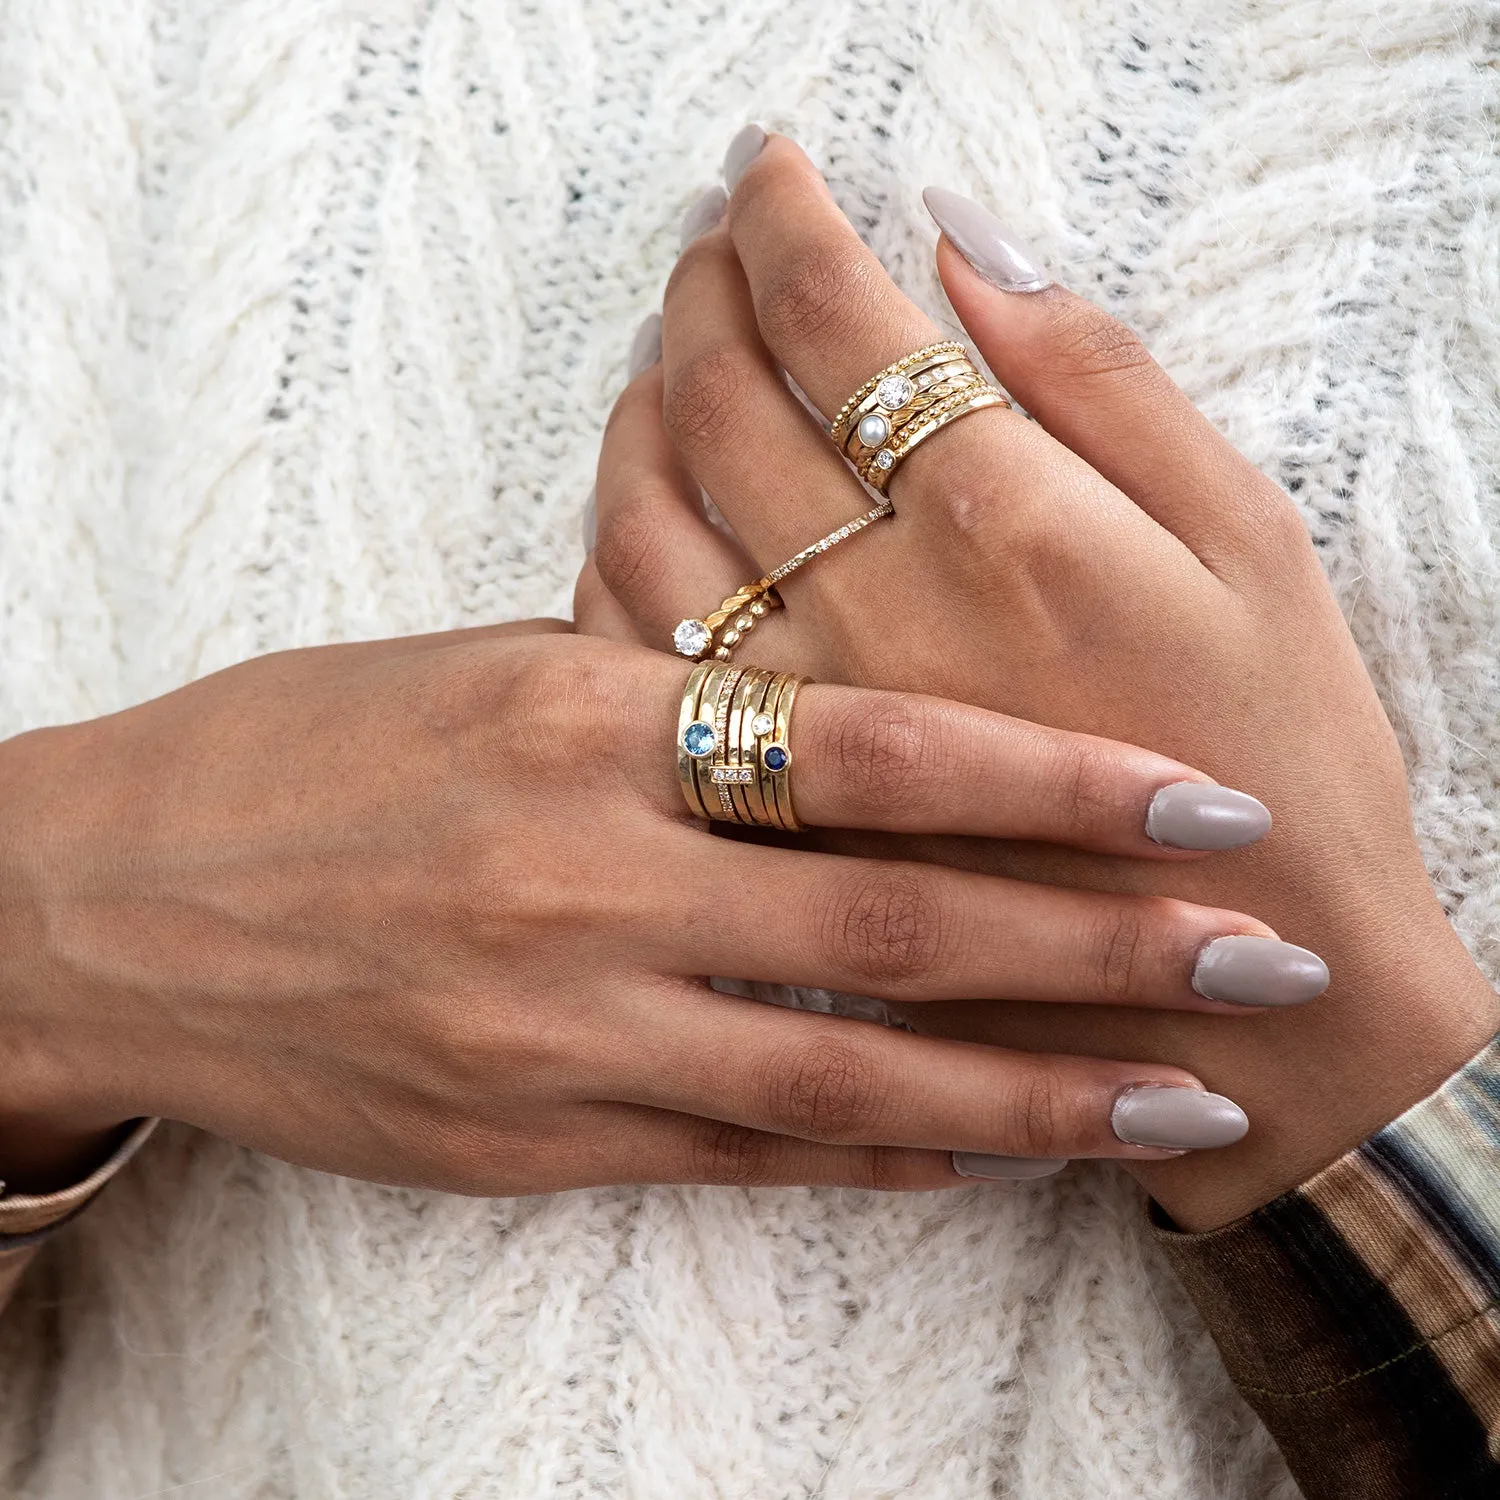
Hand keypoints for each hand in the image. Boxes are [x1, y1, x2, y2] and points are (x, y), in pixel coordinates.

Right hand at [0, 621, 1282, 1195]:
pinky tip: (977, 1162)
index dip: (1050, 776)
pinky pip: (734, 1157)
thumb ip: (664, 706)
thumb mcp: (488, 666)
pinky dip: (870, 1163)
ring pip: (839, 1083)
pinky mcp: (520, 1140)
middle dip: (1096, 948)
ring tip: (1172, 1110)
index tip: (1195, 798)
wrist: (105, 900)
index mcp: (576, 717)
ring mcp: (552, 1029)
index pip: (868, 747)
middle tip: (1255, 960)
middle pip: (892, 926)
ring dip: (1026, 1101)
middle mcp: (579, 880)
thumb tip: (836, 738)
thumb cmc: (301, 751)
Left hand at [581, 133, 1499, 1226]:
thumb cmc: (1282, 771)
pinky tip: (643, 511)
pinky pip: (634, 653)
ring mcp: (796, 719)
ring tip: (669, 354)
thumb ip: (1106, 390)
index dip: (788, 220)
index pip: (840, 321)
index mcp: (1002, 528)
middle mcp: (873, 614)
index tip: (769, 167)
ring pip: (649, 519)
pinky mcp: (760, 807)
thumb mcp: (1253, 552)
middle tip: (712, 244)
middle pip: (724, 400)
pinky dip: (619, 553)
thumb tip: (972, 248)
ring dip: (643, 408)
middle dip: (705, 290)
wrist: (1245, 1020)